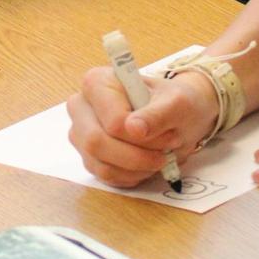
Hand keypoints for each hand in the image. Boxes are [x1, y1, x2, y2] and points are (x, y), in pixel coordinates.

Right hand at [65, 64, 218, 187]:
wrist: (177, 117)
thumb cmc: (173, 103)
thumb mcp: (176, 104)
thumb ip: (156, 115)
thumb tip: (134, 128)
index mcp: (97, 82)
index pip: (113, 121)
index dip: (143, 137)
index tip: (169, 136)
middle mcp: (81, 107)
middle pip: (97, 142)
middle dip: (137, 156)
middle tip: (164, 155)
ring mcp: (82, 134)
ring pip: (101, 164)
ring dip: (137, 168)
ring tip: (158, 157)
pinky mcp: (88, 156)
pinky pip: (105, 176)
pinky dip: (131, 176)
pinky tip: (146, 164)